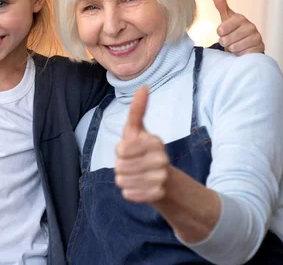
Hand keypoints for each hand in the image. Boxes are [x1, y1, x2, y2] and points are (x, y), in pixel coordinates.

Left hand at [115, 87, 169, 202]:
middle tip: (132, 164)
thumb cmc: (143, 150)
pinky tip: (139, 187)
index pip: (122, 149)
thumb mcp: (137, 130)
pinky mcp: (157, 195)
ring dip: (124, 179)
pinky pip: (128, 194)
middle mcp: (161, 159)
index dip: (121, 151)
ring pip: (122, 181)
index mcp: (155, 142)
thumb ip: (137, 110)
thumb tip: (143, 87)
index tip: (130, 149)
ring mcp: (161, 178)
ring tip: (136, 175)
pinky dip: (129, 192)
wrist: (163, 180)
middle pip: (120, 167)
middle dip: (121, 166)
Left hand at [212, 0, 264, 54]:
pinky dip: (239, 54)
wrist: (245, 44)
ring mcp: (256, 38)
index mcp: (240, 18)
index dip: (220, 32)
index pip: (222, 28)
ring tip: (235, 45)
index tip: (221, 32)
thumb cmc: (234, 30)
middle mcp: (250, 27)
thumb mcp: (226, 18)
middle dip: (225, 42)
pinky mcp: (259, 48)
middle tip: (228, 40)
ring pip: (234, 47)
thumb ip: (220, 4)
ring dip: (232, 49)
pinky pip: (242, 54)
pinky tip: (242, 50)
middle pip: (227, 39)